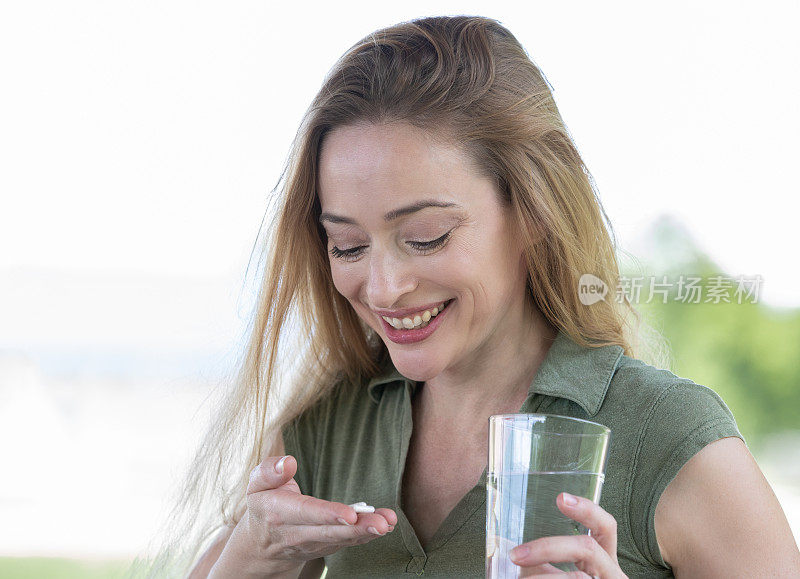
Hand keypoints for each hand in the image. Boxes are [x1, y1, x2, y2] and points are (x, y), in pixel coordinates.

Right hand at [214, 455, 396, 576]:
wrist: (260, 544)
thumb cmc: (263, 502)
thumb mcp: (256, 484)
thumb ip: (269, 471)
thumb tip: (288, 463)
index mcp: (278, 513)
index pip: (305, 513)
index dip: (328, 514)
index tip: (350, 514)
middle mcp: (296, 533)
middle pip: (329, 532)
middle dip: (356, 528)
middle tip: (381, 523)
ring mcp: (312, 544)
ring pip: (341, 539)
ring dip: (366, 532)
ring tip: (388, 522)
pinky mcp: (325, 547)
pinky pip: (346, 543)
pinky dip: (366, 536)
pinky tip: (385, 526)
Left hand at [508, 492, 626, 577]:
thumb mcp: (559, 576)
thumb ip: (546, 562)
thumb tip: (514, 552)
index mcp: (603, 561)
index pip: (605, 527)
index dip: (587, 509)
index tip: (560, 497)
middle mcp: (613, 575)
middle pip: (588, 549)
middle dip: (549, 547)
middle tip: (516, 555)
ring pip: (577, 578)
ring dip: (541, 577)